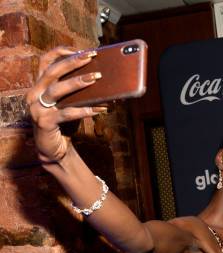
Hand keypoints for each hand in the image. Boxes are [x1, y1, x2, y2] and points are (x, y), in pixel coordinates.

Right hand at [26, 46, 105, 162]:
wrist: (54, 149)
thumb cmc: (64, 123)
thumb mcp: (70, 103)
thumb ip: (78, 92)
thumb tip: (104, 79)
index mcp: (40, 86)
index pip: (46, 61)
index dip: (61, 52)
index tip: (81, 49)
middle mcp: (35, 94)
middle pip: (52, 72)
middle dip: (72, 62)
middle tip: (91, 57)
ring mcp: (37, 108)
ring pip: (56, 90)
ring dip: (77, 82)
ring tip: (96, 78)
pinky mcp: (44, 122)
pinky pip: (65, 113)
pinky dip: (83, 110)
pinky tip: (99, 109)